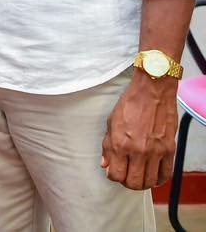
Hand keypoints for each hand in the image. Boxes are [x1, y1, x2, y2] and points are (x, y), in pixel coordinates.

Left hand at [101, 73, 178, 188]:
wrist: (152, 92)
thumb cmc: (130, 104)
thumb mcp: (111, 123)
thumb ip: (107, 146)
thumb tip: (105, 164)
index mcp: (120, 144)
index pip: (116, 174)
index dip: (113, 176)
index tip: (114, 172)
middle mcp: (138, 151)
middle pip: (134, 183)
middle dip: (128, 183)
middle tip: (126, 176)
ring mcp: (155, 152)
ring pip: (150, 182)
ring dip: (144, 183)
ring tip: (139, 176)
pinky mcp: (169, 149)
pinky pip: (166, 173)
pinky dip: (159, 179)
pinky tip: (154, 175)